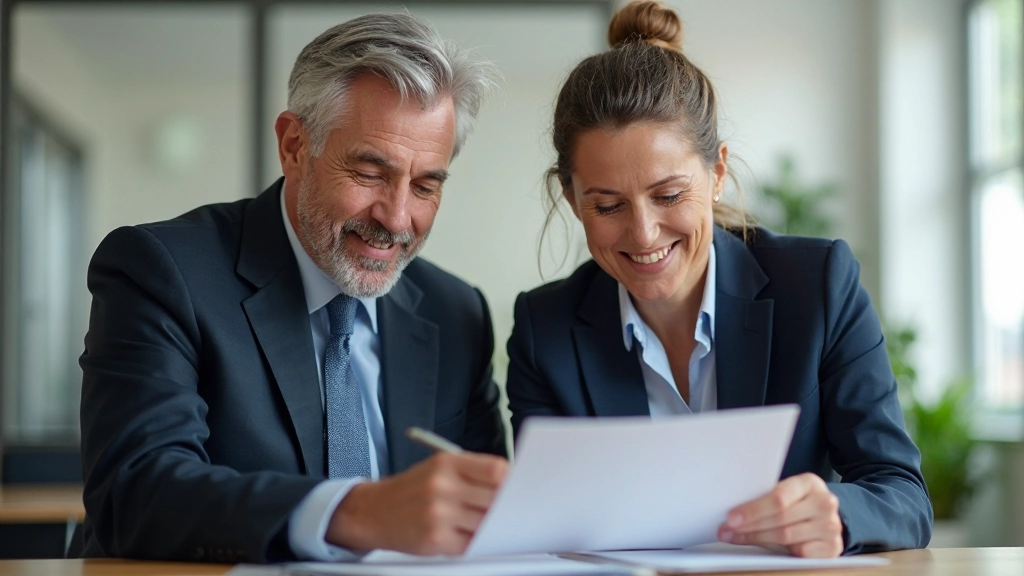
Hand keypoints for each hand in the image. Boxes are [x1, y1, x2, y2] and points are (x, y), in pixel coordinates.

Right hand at [325, 452, 507, 554]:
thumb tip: (509, 483)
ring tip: (485, 522)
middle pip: (494, 499)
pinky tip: (467, 534)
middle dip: (503, 507)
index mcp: (446, 463)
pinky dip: (474, 541)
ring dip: (490, 526)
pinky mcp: (435, 539)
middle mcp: (442, 486)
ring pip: (485, 524)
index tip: (516, 487)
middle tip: (509, 509)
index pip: (495, 470)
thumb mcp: (437, 467)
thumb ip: (472, 472)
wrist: (372, 511)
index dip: (511, 481)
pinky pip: (471, 544)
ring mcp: (438, 514)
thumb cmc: (410, 489)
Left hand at [718, 473, 843, 557]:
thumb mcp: (787, 491)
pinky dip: (776, 552)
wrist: (825, 516)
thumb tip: (733, 512)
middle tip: (726, 531)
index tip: (731, 517)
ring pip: (785, 536)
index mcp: (810, 483)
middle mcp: (825, 503)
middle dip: (748, 526)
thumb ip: (767, 497)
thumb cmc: (796, 501)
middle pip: (780, 518)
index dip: (753, 509)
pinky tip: (759, 548)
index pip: (778, 497)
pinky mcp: (833, 548)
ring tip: (734, 538)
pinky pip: (799, 553)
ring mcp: (831, 527)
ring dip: (755, 538)